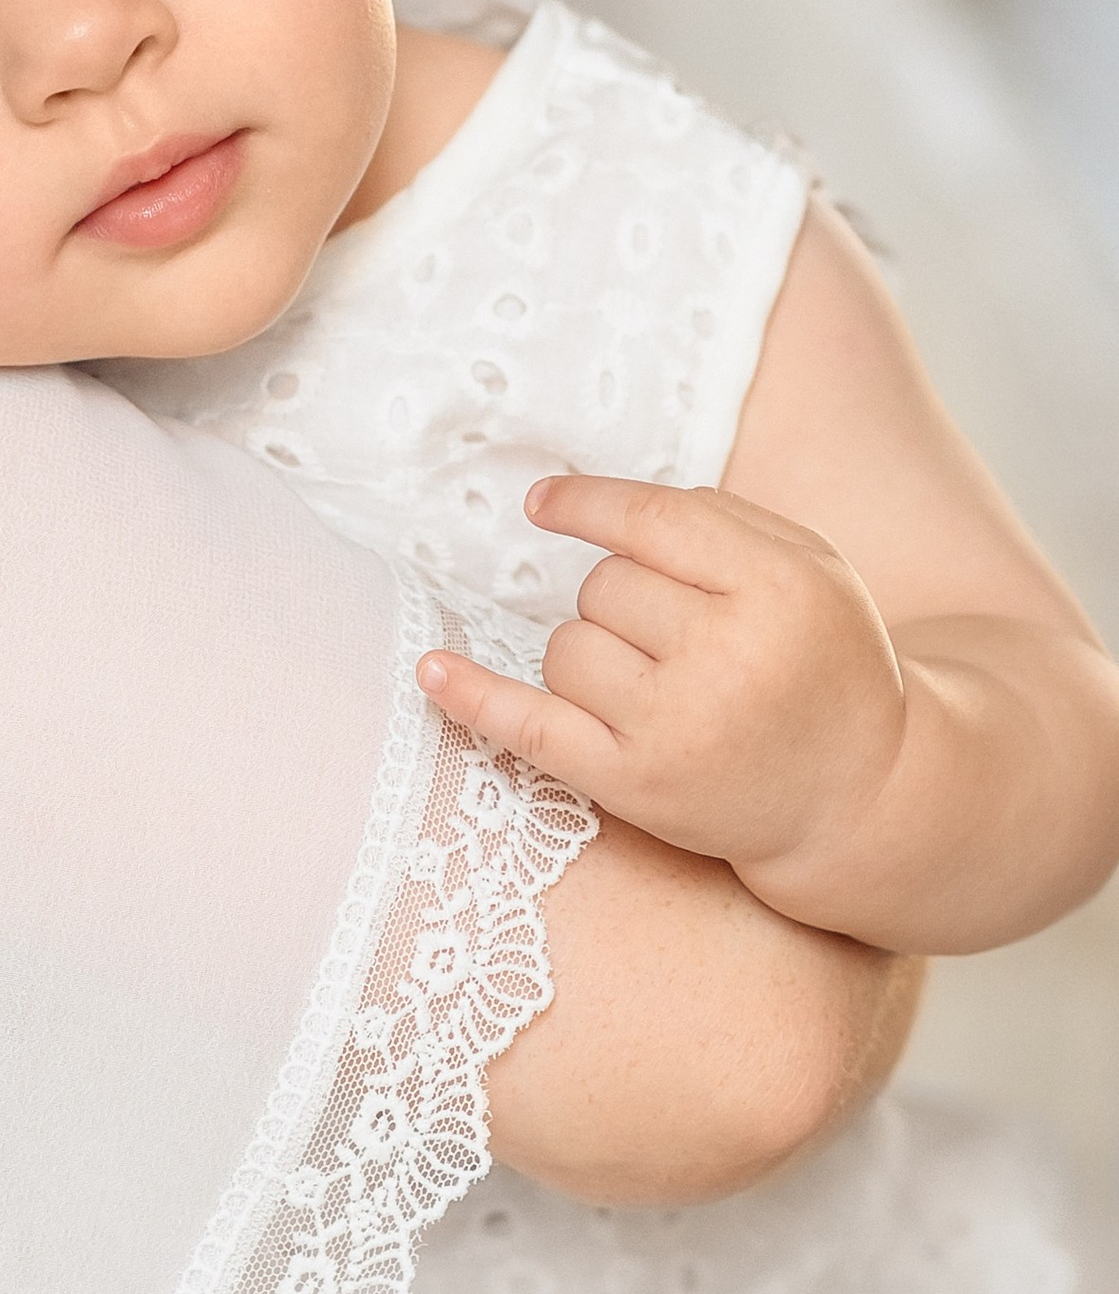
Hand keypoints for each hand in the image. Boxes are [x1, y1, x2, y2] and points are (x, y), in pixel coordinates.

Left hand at [416, 475, 910, 928]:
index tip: (543, 501)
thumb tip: (580, 498)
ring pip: (567, 647)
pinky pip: (531, 727)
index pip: (652, 519)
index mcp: (776, 588)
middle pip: (605, 587)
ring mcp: (676, 728)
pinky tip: (430, 671)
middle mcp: (726, 658)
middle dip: (625, 602)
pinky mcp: (637, 788)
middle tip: (682, 643)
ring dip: (593, 656)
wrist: (864, 795)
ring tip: (660, 688)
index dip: (587, 504)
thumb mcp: (805, 568)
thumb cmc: (821, 661)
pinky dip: (474, 698)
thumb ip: (712, 519)